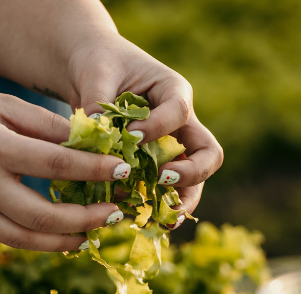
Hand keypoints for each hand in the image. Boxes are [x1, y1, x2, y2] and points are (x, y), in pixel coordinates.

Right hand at [0, 86, 127, 250]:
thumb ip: (43, 126)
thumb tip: (90, 144)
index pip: (56, 165)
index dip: (95, 170)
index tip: (124, 170)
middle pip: (44, 215)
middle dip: (85, 219)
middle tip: (114, 214)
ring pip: (25, 239)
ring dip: (64, 241)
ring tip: (90, 234)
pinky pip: (6, 239)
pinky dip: (36, 239)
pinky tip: (58, 234)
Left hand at [67, 36, 223, 217]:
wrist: (92, 74)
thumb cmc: (99, 65)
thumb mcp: (96, 75)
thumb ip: (96, 102)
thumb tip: (94, 134)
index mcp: (173, 91)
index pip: (180, 111)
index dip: (159, 126)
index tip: (131, 136)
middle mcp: (182, 123)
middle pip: (207, 153)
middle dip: (191, 173)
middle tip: (163, 181)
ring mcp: (173, 148)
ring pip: (194, 181)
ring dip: (181, 201)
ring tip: (163, 220)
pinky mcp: (156, 166)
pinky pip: (165, 191)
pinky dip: (156, 206)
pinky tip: (140, 219)